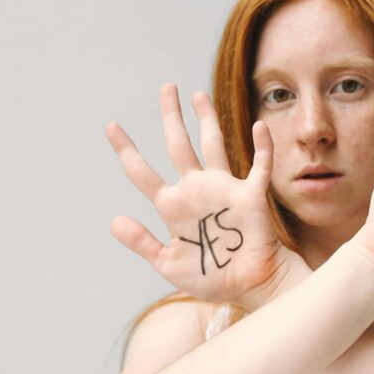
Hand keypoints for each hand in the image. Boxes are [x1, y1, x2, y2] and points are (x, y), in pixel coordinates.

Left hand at [106, 83, 306, 309]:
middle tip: (166, 87)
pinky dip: (261, 147)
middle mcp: (196, 190)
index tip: (111, 126)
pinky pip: (259, 166)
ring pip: (213, 145)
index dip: (126, 150)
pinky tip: (259, 126)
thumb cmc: (213, 277)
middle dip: (170, 117)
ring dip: (207, 120)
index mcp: (173, 206)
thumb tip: (114, 221)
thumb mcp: (169, 264)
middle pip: (179, 145)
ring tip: (197, 95)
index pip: (143, 173)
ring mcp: (223, 189)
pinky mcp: (251, 195)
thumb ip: (143, 242)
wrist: (250, 286)